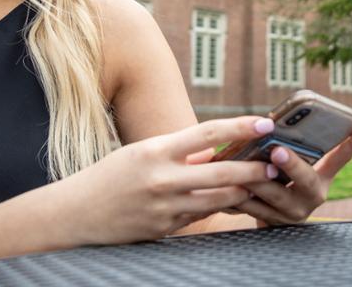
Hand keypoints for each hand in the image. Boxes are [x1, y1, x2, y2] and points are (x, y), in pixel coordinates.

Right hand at [58, 116, 279, 244]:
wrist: (77, 214)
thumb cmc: (112, 175)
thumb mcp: (143, 153)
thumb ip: (180, 152)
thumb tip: (218, 149)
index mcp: (156, 151)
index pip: (207, 133)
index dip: (240, 127)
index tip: (265, 122)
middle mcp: (162, 179)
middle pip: (222, 173)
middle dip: (254, 169)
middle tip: (275, 163)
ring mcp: (164, 208)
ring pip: (218, 200)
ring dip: (243, 192)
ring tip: (262, 184)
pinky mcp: (164, 229)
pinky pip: (200, 216)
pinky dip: (218, 209)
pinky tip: (233, 203)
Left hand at [231, 125, 351, 225]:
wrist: (270, 222)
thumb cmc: (282, 183)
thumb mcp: (297, 170)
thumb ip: (299, 150)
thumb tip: (281, 119)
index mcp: (322, 180)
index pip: (342, 158)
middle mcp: (312, 198)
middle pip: (306, 180)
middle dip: (292, 164)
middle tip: (278, 151)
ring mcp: (290, 213)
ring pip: (273, 195)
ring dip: (257, 178)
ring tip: (243, 163)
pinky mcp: (268, 222)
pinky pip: (251, 208)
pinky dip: (238, 193)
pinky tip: (226, 181)